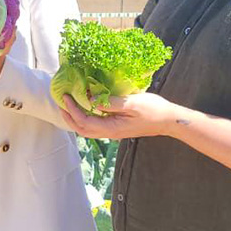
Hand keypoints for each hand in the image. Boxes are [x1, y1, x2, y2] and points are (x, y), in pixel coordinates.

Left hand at [59, 92, 182, 139]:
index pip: (85, 122)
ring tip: (69, 106)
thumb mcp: (132, 103)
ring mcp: (113, 131)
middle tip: (61, 103)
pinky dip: (86, 118)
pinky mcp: (117, 128)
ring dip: (76, 118)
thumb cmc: (153, 110)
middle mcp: (110, 133)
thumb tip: (91, 100)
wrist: (168, 121)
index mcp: (112, 128)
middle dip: (69, 117)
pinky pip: (96, 125)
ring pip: (88, 129)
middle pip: (82, 130)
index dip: (73, 110)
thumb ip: (111, 103)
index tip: (66, 97)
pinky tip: (87, 107)